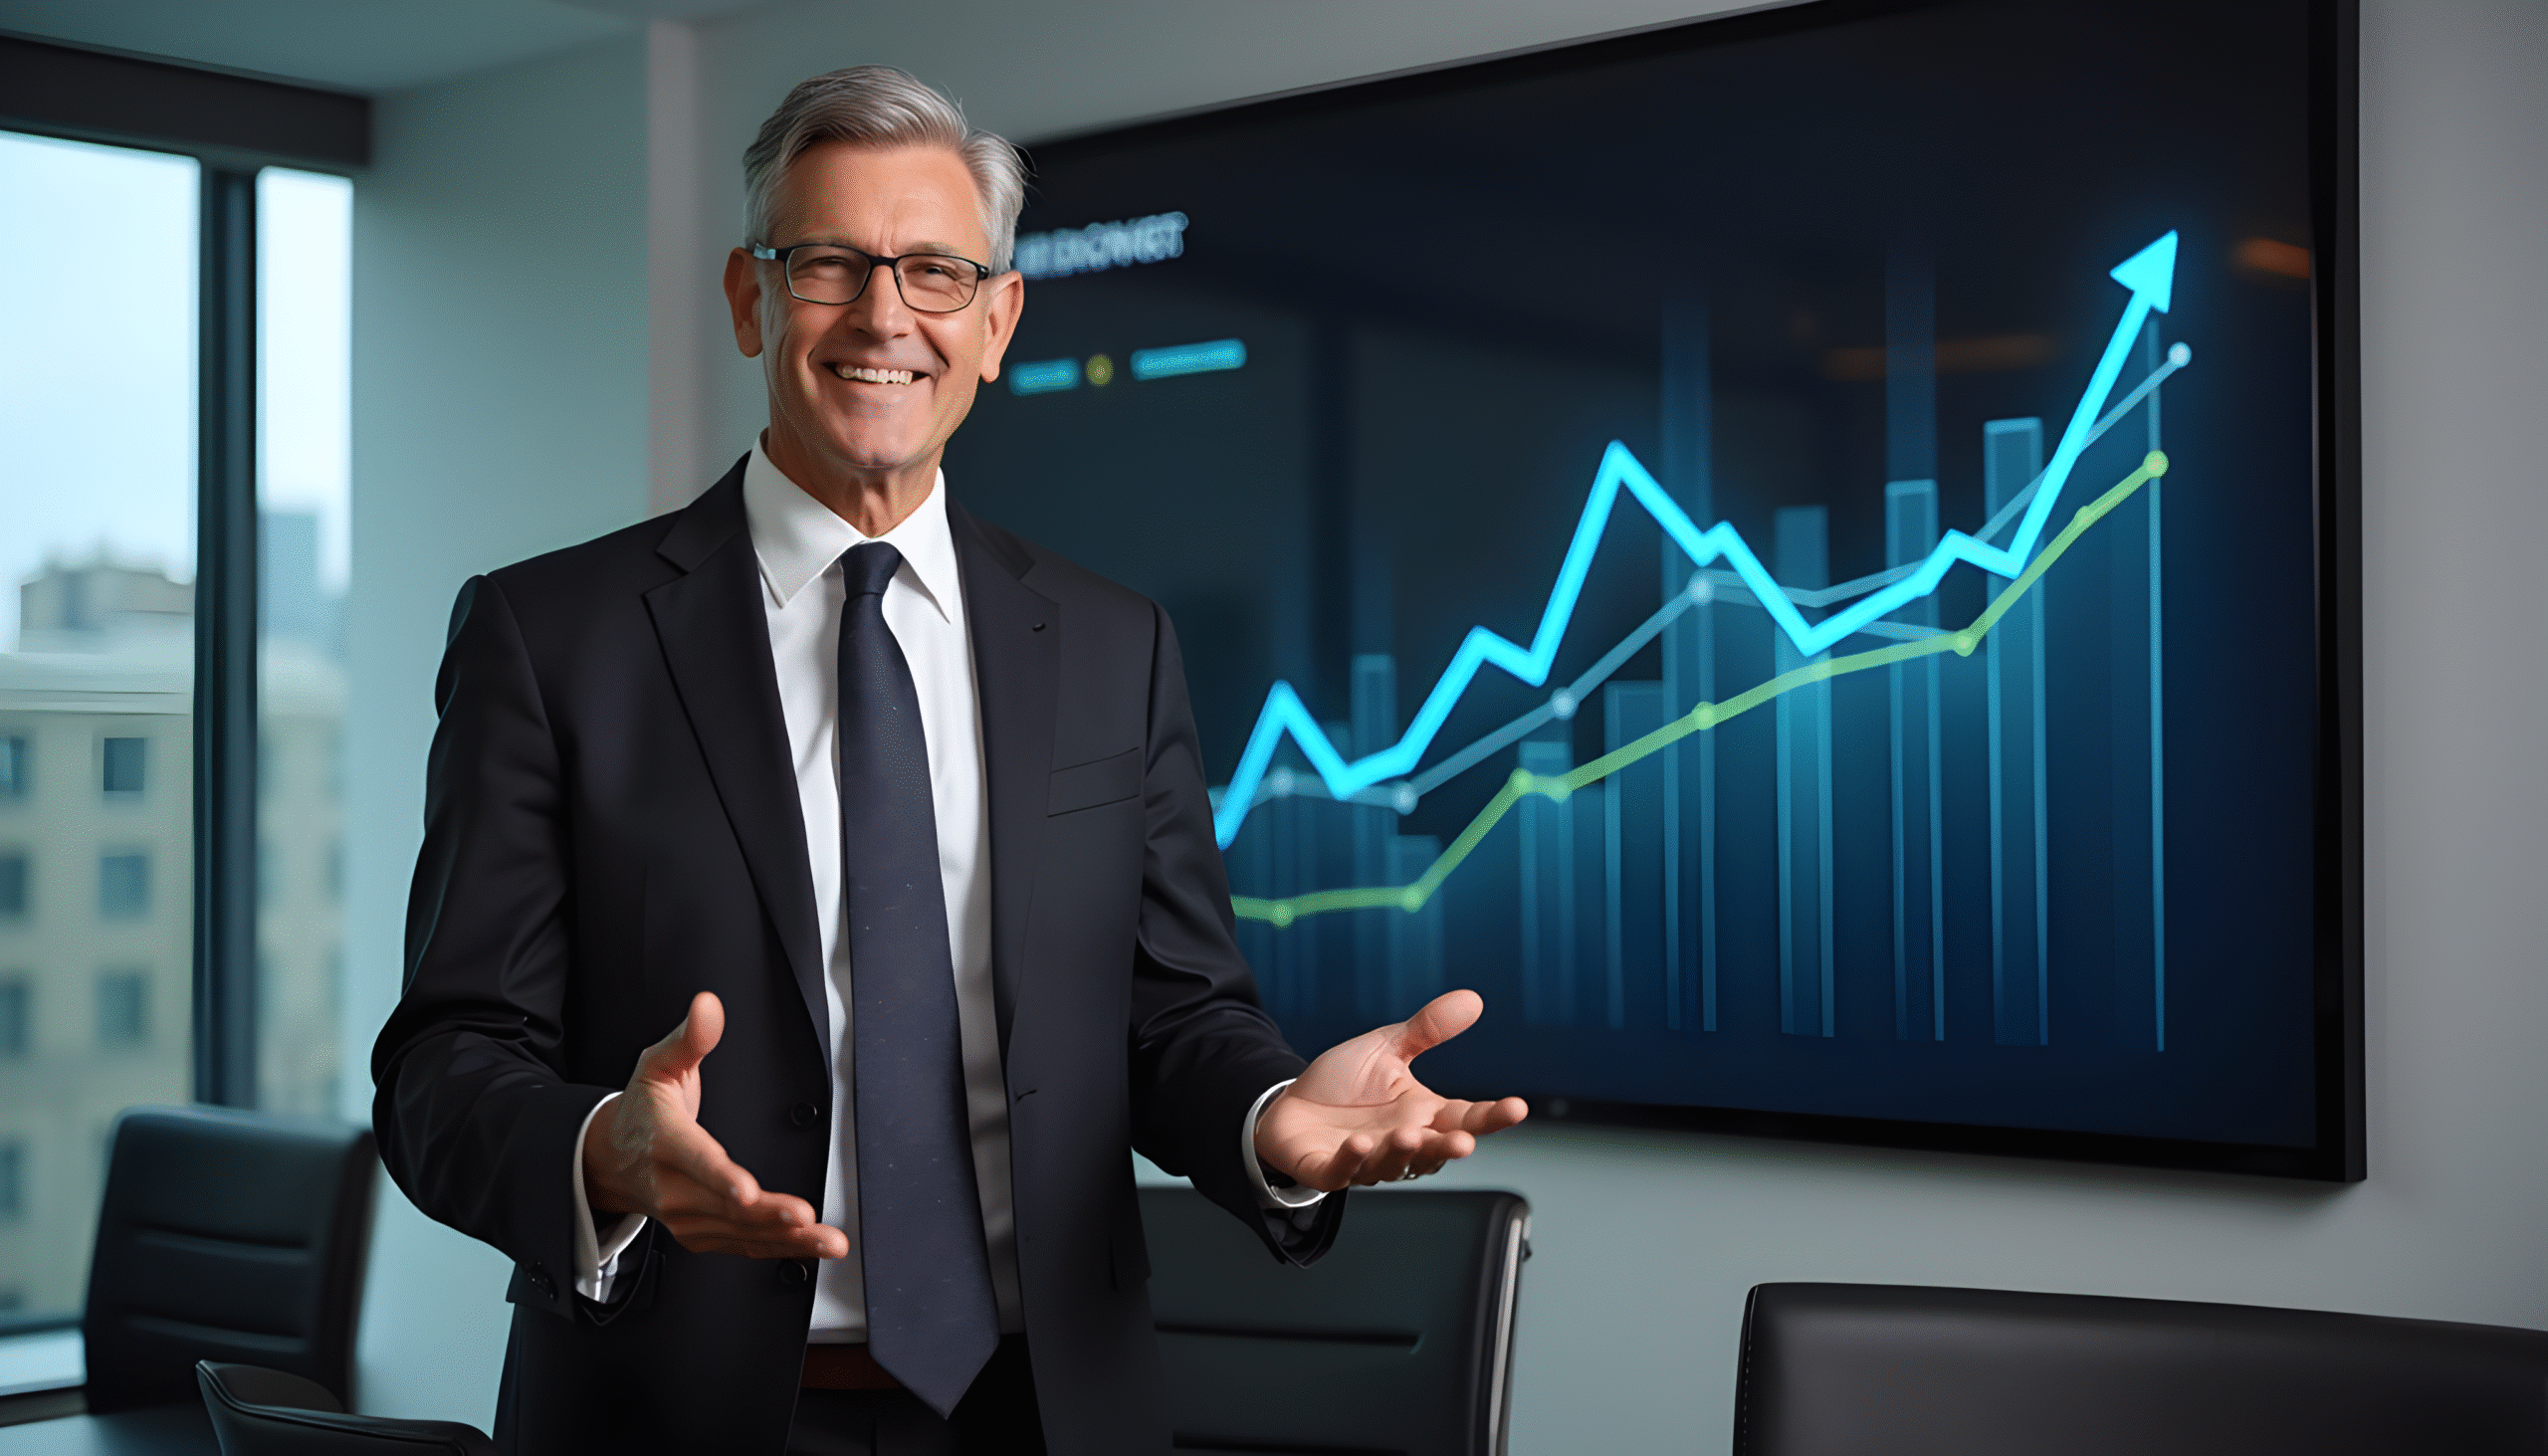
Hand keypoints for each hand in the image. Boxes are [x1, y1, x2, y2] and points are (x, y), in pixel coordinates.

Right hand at [582, 992, 847, 1259]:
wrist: (611, 1161)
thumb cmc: (642, 1111)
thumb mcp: (658, 1064)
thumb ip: (689, 1038)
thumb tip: (709, 1005)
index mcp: (666, 1142)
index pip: (695, 1161)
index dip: (721, 1178)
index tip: (746, 1192)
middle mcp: (674, 1188)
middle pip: (725, 1206)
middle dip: (768, 1215)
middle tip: (807, 1218)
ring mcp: (687, 1217)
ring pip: (740, 1233)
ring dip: (787, 1239)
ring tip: (828, 1240)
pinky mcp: (702, 1234)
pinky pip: (744, 1246)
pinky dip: (781, 1249)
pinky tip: (813, 1247)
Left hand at [1253, 989, 1527, 1191]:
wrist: (1290, 1102)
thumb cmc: (1343, 1082)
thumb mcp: (1387, 1047)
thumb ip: (1428, 1029)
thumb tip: (1472, 1000)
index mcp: (1423, 1113)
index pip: (1465, 1117)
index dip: (1492, 1116)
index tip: (1517, 1107)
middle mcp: (1402, 1141)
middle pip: (1434, 1150)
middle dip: (1448, 1148)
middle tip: (1464, 1142)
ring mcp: (1368, 1160)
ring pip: (1393, 1164)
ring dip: (1401, 1153)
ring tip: (1406, 1135)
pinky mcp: (1330, 1169)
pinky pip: (1344, 1170)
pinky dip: (1353, 1160)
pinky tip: (1359, 1144)